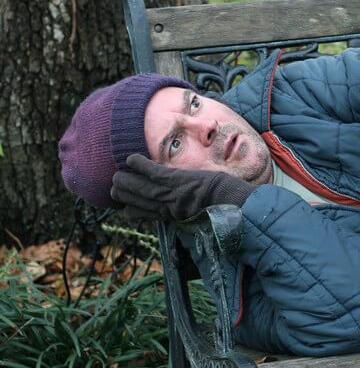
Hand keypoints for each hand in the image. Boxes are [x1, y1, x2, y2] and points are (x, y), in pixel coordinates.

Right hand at [111, 154, 256, 219]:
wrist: (231, 202)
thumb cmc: (220, 206)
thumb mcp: (198, 214)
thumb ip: (185, 212)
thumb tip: (178, 208)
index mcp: (172, 216)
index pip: (144, 214)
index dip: (131, 209)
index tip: (123, 206)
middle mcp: (168, 206)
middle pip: (137, 201)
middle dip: (123, 194)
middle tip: (113, 188)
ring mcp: (171, 193)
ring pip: (140, 187)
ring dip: (126, 180)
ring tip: (115, 176)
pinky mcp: (177, 180)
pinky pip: (153, 172)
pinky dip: (140, 165)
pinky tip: (129, 158)